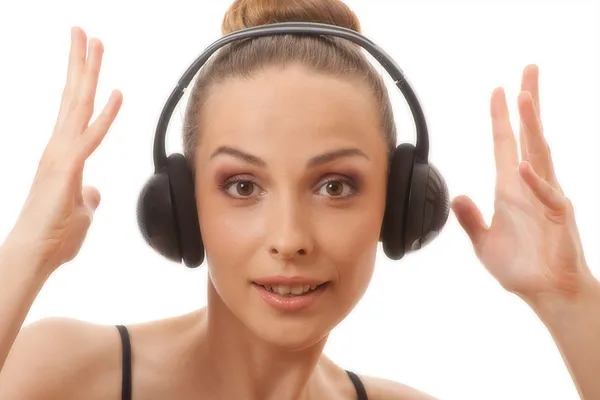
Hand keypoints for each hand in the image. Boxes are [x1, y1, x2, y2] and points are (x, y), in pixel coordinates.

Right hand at [6, 26, 122, 274]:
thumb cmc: (54, 236)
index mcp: (64, 153)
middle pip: (73, 96)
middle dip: (81, 63)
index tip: (88, 58)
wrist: (34, 256)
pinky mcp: (67, 170)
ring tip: (91, 41)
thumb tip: (95, 192)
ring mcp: (61, 156)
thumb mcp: (79, 212)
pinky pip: (91, 138)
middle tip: (85, 33)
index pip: (75, 109)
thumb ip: (87, 197)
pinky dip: (106, 116)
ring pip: (77, 105)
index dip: (83, 82)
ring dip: (87, 72)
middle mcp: (59, 147)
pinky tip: (118, 94)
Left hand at [451, 64, 591, 301]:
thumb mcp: (483, 242)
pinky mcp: (559, 218)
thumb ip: (470, 219)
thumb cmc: (519, 267)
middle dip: (527, 105)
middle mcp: (529, 186)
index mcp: (510, 188)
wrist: (545, 292)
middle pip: (528, 137)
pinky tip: (522, 165)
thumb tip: (456, 196)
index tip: (498, 90)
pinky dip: (535, 181)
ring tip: (525, 97)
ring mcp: (547, 199)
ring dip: (532, 126)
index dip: (501, 118)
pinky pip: (548, 195)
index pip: (504, 144)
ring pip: (540, 154)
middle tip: (527, 71)